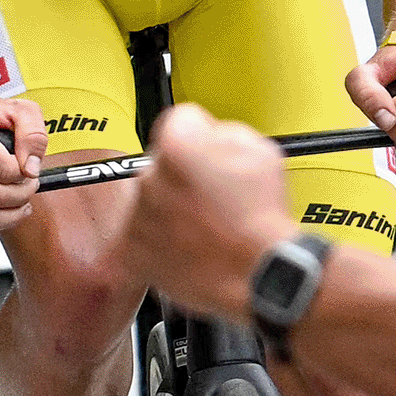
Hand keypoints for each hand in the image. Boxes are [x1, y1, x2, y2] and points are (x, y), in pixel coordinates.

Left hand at [131, 104, 296, 320]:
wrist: (259, 274)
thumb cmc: (261, 219)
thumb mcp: (260, 151)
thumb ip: (224, 132)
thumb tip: (210, 136)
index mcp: (178, 144)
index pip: (180, 121)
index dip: (202, 135)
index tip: (208, 151)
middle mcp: (151, 176)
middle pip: (162, 162)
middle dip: (182, 174)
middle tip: (212, 196)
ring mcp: (138, 214)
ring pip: (151, 199)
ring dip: (171, 208)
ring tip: (205, 226)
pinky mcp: (133, 250)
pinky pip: (142, 235)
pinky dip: (160, 240)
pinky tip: (190, 245)